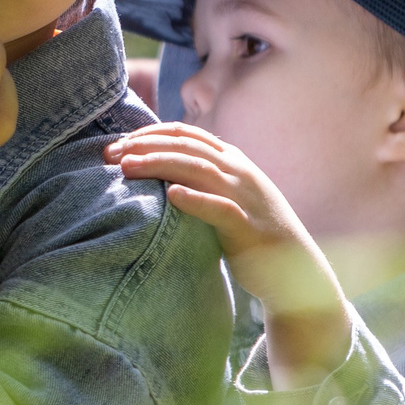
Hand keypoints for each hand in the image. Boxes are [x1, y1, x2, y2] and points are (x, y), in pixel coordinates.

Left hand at [103, 123, 354, 384]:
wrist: (296, 269)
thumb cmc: (251, 232)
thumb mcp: (226, 195)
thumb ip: (200, 178)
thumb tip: (156, 168)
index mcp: (232, 160)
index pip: (184, 134)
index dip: (147, 134)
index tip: (117, 145)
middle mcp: (239, 172)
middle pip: (185, 148)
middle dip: (143, 146)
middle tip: (109, 155)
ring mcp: (245, 197)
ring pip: (198, 170)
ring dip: (159, 165)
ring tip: (127, 168)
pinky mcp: (248, 227)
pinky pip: (220, 208)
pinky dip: (196, 199)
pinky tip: (171, 196)